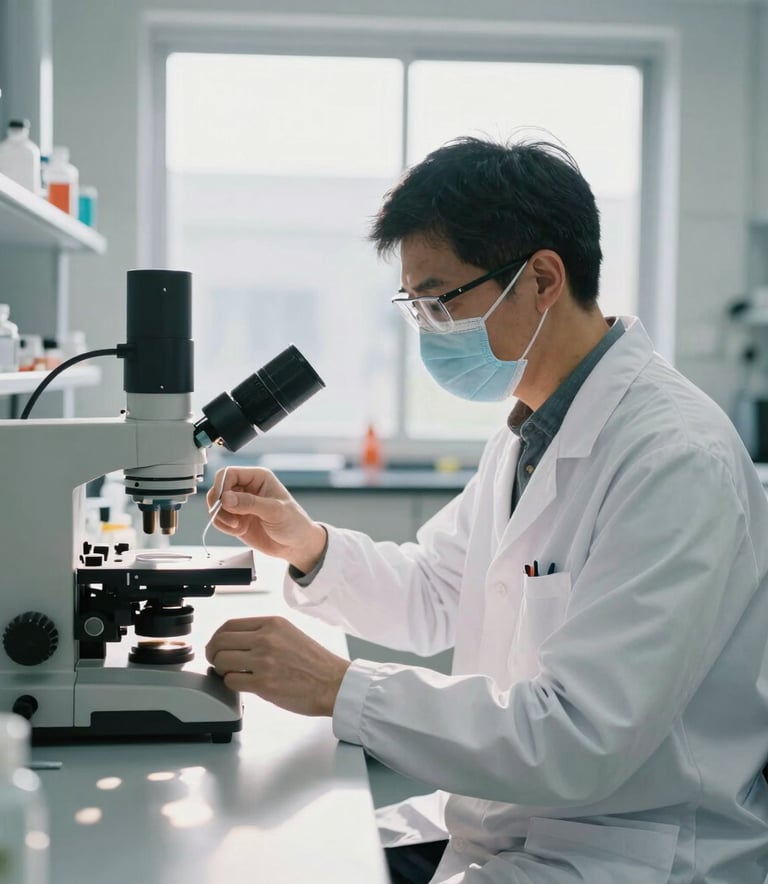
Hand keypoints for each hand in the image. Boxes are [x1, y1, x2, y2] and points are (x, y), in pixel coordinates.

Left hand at [205, 616, 350, 716]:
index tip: (217, 646)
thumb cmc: (315, 663)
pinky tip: (242, 684)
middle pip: (220, 641)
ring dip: (221, 670)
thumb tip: (236, 642)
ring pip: (221, 661)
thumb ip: (264, 633)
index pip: (229, 625)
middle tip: (217, 662)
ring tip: (231, 674)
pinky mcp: (263, 683)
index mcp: (273, 623)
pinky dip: (231, 684)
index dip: (218, 637)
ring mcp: (264, 660)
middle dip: (213, 653)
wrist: (334, 683)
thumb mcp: (290, 634)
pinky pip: (231, 681)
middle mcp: (266, 638)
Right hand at [207, 467, 326, 571]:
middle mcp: (247, 489)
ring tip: (238, 526)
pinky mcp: (236, 519)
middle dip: (219, 504)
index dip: (222, 486)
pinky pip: (219, 519)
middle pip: (218, 488)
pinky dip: (224, 526)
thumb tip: (227, 498)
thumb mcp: (275, 511)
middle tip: (230, 517)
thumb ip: (250, 503)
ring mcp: (240, 504)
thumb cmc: (294, 523)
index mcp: (258, 478)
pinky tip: (239, 530)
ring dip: (221, 517)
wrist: (296, 546)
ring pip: (215, 504)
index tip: (223, 501)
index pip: (229, 473)